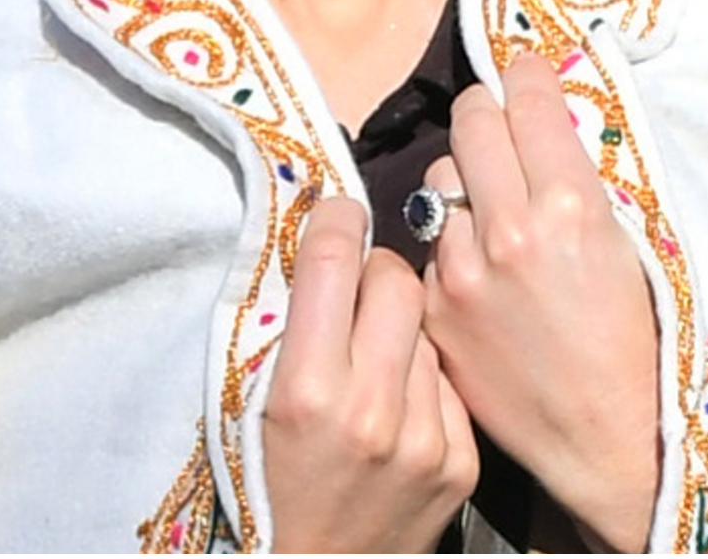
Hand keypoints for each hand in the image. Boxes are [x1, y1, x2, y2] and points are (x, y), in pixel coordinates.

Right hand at [263, 196, 478, 552]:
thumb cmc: (262, 494)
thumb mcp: (245, 411)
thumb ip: (284, 326)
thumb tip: (321, 235)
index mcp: (305, 392)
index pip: (333, 261)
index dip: (335, 222)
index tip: (337, 213)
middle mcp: (371, 413)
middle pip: (397, 278)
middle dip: (375, 272)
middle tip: (357, 290)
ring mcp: (425, 439)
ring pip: (429, 326)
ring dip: (403, 328)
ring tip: (375, 360)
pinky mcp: (462, 461)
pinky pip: (450, 380)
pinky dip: (426, 380)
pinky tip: (401, 407)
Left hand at [422, 52, 660, 550]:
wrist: (601, 429)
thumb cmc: (630, 333)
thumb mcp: (624, 237)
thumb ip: (578, 174)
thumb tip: (547, 117)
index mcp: (569, 204)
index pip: (529, 99)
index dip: (527, 74)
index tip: (525, 68)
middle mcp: (509, 229)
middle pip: (470, 122)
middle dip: (486, 109)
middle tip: (499, 117)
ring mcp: (463, 271)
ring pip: (440, 178)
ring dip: (464, 177)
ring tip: (490, 201)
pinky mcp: (435, 309)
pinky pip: (430, 243)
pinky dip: (451, 240)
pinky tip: (479, 262)